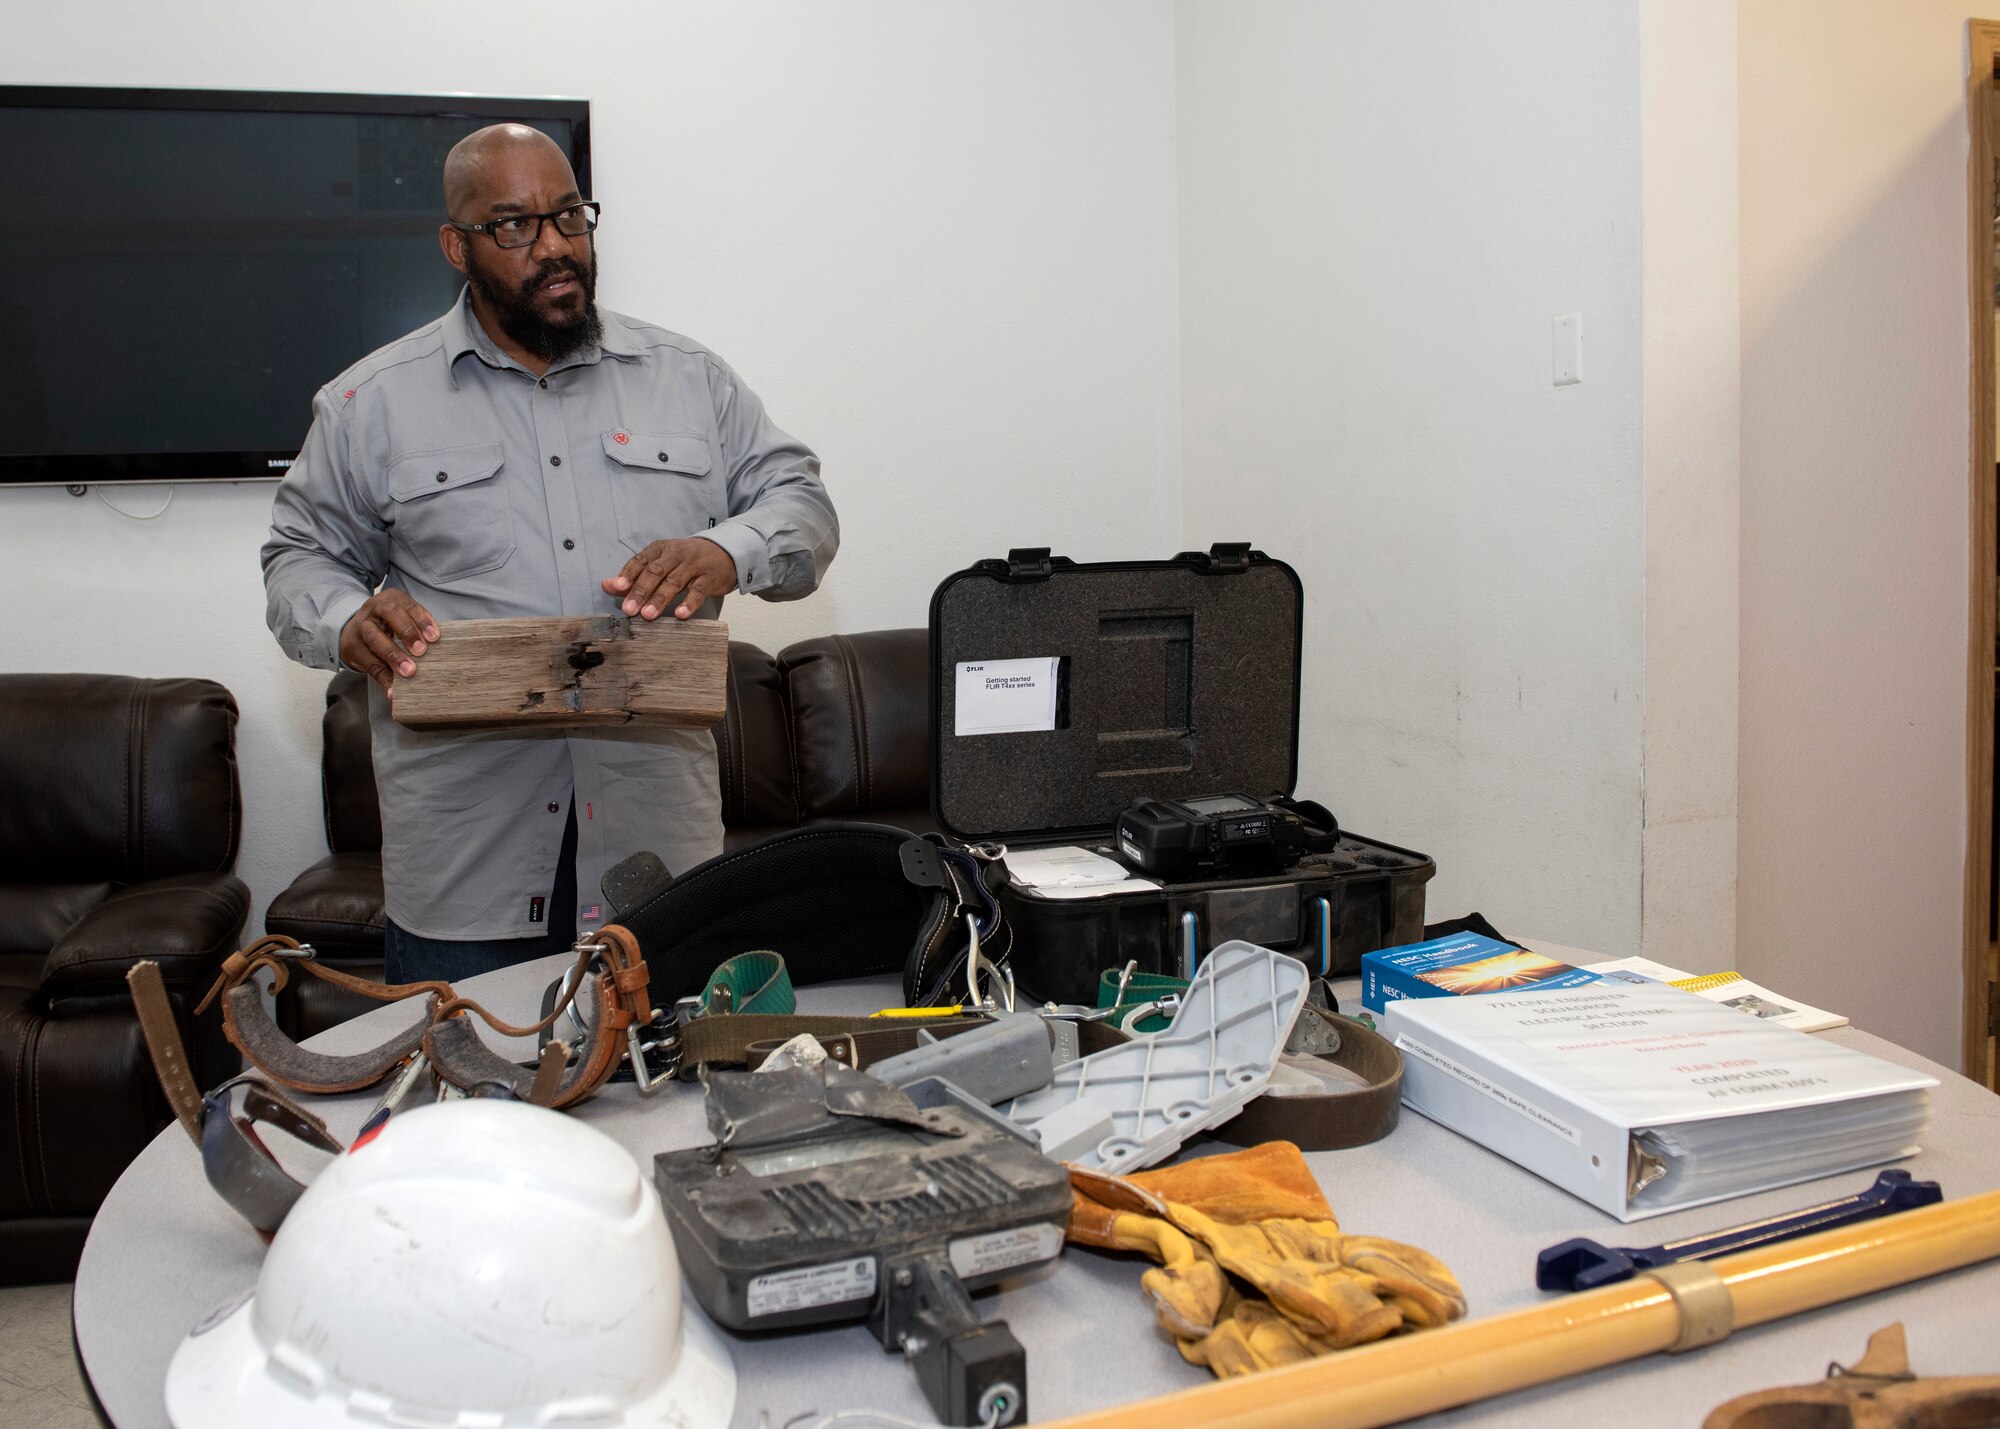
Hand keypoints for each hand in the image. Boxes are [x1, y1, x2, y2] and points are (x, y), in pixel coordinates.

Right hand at [339, 590, 439, 695]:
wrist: (352, 630)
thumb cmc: (388, 625)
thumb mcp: (402, 618)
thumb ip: (418, 629)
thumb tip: (442, 651)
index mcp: (391, 599)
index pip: (408, 604)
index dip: (421, 619)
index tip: (434, 637)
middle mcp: (374, 609)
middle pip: (389, 613)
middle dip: (407, 632)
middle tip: (421, 651)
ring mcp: (360, 626)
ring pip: (374, 637)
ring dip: (393, 655)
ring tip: (408, 671)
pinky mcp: (352, 647)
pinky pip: (369, 663)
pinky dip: (383, 678)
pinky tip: (393, 690)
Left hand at [602, 537, 736, 619]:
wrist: (724, 553)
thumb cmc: (685, 561)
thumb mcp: (660, 563)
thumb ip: (634, 575)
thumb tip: (606, 585)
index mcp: (660, 549)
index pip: (641, 560)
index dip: (628, 573)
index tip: (617, 587)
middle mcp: (676, 554)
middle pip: (656, 572)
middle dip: (641, 590)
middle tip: (629, 609)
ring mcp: (694, 565)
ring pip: (675, 582)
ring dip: (660, 599)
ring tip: (648, 615)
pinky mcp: (710, 578)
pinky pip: (699, 591)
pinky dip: (689, 603)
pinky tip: (680, 614)